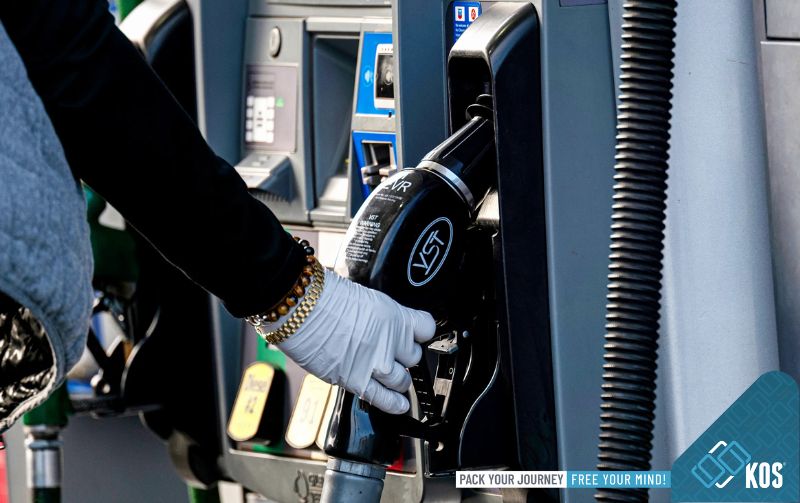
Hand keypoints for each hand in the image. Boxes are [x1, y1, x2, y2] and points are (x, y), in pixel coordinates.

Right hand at [276, 269, 435, 413]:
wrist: (300, 308)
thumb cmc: (324, 298)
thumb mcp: (367, 299)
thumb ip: (383, 318)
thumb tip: (387, 328)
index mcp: (394, 316)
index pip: (427, 329)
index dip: (421, 333)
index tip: (417, 336)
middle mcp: (389, 341)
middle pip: (414, 357)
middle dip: (404, 356)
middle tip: (391, 353)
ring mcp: (375, 363)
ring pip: (402, 380)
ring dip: (398, 379)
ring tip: (390, 375)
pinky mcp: (356, 380)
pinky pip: (383, 398)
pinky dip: (394, 404)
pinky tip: (400, 405)